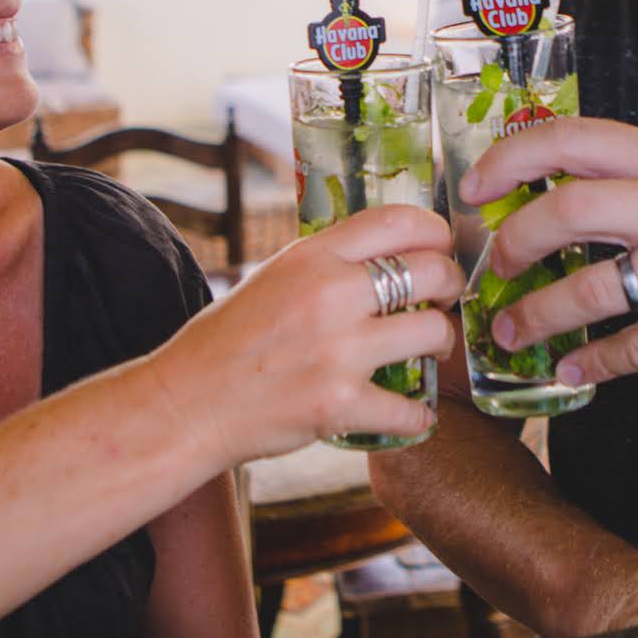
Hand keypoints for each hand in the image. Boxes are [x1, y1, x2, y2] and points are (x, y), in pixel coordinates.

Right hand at [151, 204, 459, 467]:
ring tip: (430, 351)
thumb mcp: (272, 277)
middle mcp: (329, 295)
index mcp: (310, 257)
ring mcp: (338, 351)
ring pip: (433, 333)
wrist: (185, 404)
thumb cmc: (227, 341)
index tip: (443, 245)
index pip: (398, 221)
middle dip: (452, 285)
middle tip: (446, 300)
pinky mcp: (340, 405)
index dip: (436, 230)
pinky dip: (418, 417)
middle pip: (431, 271)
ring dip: (441, 344)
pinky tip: (411, 414)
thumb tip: (381, 253)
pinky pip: (411, 409)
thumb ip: (325, 264)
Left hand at [462, 117, 637, 386]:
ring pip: (595, 289)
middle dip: (515, 242)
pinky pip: (635, 348)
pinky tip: (570, 369)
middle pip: (572, 210)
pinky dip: (594, 363)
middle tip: (493, 266)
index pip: (573, 139)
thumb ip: (621, 181)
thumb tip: (526, 191)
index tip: (472, 189)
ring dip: (538, 314)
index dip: (510, 160)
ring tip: (511, 332)